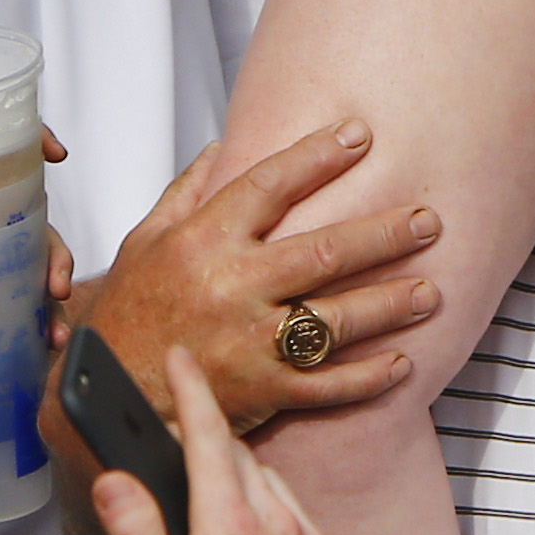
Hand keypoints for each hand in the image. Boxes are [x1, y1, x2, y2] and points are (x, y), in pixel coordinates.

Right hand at [75, 122, 443, 430]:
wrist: (104, 398)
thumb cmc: (126, 315)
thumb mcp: (143, 241)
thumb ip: (187, 192)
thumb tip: (223, 146)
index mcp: (203, 242)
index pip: (270, 186)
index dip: (317, 157)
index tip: (360, 136)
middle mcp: (232, 287)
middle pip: (325, 251)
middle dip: (385, 234)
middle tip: (429, 220)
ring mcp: (249, 343)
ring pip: (336, 319)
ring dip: (390, 304)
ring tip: (430, 290)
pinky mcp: (261, 393)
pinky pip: (326, 386)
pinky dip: (368, 377)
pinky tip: (401, 363)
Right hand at [88, 345, 357, 534]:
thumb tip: (114, 481)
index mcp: (231, 524)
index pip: (208, 435)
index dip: (192, 389)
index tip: (181, 357)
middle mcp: (278, 520)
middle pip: (237, 453)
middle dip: (206, 435)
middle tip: (175, 436)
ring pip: (268, 480)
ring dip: (236, 471)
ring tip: (207, 491)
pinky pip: (295, 512)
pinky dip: (268, 505)